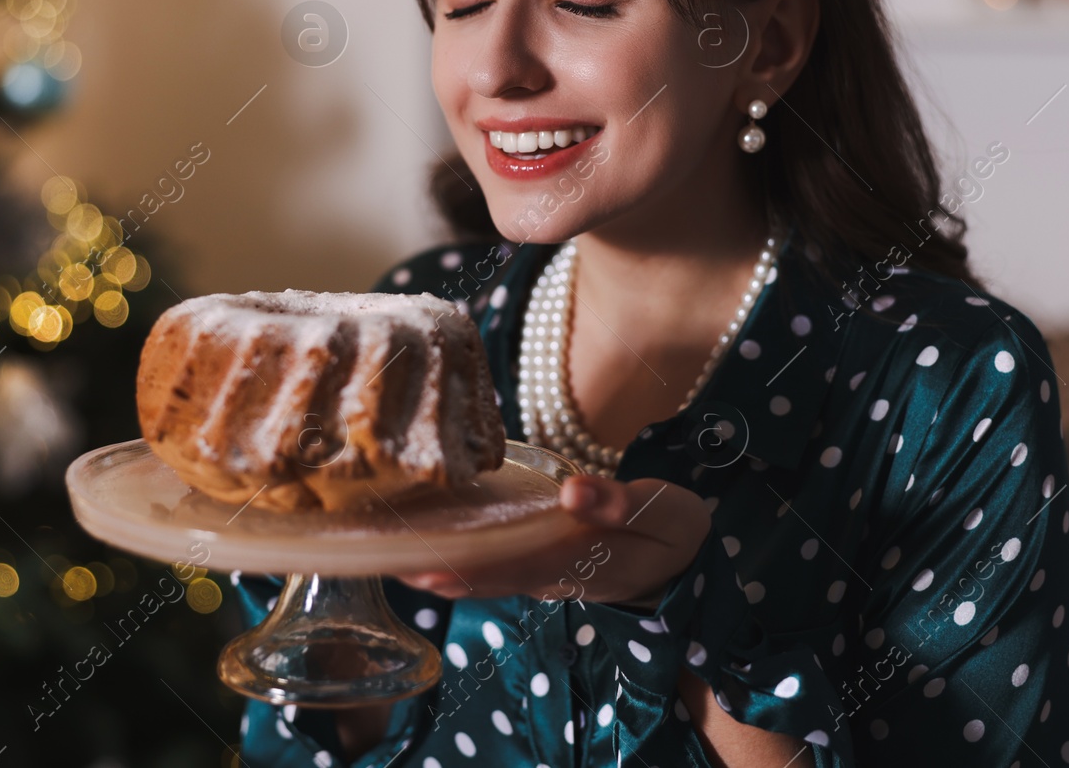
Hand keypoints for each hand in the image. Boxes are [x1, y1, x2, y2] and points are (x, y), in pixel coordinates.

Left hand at [398, 475, 709, 605]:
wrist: (689, 559)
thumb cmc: (674, 530)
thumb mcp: (662, 514)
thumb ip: (618, 503)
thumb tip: (572, 491)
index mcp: (579, 563)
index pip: (511, 568)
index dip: (464, 569)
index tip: (420, 565)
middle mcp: (551, 575)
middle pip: (483, 576)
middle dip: (432, 570)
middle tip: (380, 558)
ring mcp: (543, 573)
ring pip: (482, 573)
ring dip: (437, 565)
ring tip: (388, 553)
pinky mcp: (541, 562)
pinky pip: (493, 562)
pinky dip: (458, 553)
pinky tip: (429, 539)